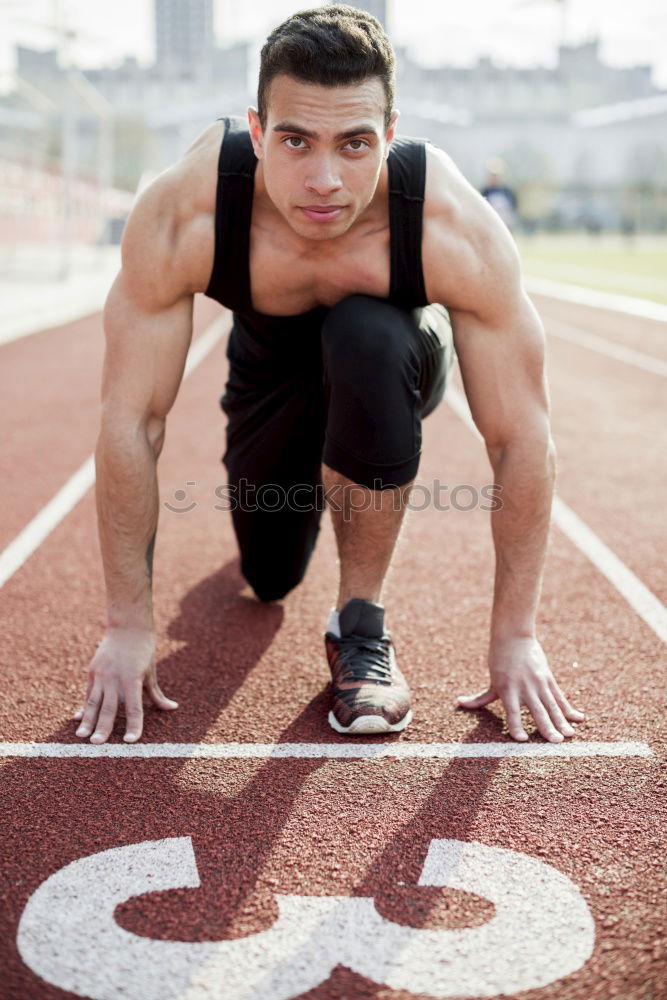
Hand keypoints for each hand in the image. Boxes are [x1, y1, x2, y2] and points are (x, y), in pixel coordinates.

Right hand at [73, 628, 177, 743]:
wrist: (127, 625)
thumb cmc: (144, 650)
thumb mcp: (151, 671)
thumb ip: (157, 694)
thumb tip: (172, 708)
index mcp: (133, 679)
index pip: (134, 708)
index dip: (134, 725)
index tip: (130, 741)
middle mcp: (115, 678)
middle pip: (109, 707)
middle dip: (103, 727)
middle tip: (97, 745)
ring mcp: (102, 674)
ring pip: (93, 702)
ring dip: (88, 721)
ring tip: (81, 737)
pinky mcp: (93, 671)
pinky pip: (89, 693)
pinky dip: (84, 707)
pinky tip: (79, 720)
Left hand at [456, 636, 584, 742]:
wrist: (514, 636)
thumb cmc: (499, 660)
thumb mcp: (492, 680)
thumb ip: (480, 697)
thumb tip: (459, 703)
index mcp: (507, 690)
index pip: (512, 713)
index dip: (516, 726)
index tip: (522, 739)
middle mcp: (524, 688)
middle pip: (537, 711)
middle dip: (547, 727)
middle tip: (556, 741)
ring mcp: (538, 683)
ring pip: (552, 706)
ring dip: (562, 721)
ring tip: (570, 735)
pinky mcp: (548, 678)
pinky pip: (560, 697)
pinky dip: (570, 709)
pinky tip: (579, 718)